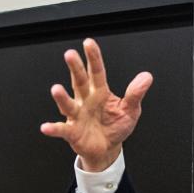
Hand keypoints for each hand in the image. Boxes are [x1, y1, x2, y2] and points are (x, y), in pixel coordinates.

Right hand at [40, 38, 152, 171]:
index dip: (93, 58)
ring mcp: (77, 115)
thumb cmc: (115, 126)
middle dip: (75, 68)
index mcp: (99, 92)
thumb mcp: (130, 110)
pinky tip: (46, 127)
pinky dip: (54, 128)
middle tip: (70, 55)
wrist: (107, 149)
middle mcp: (85, 100)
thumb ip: (135, 94)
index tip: (88, 43)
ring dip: (61, 97)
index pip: (97, 72)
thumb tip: (146, 77)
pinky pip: (62, 130)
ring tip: (56, 89)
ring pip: (68, 104)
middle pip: (79, 81)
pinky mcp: (73, 131)